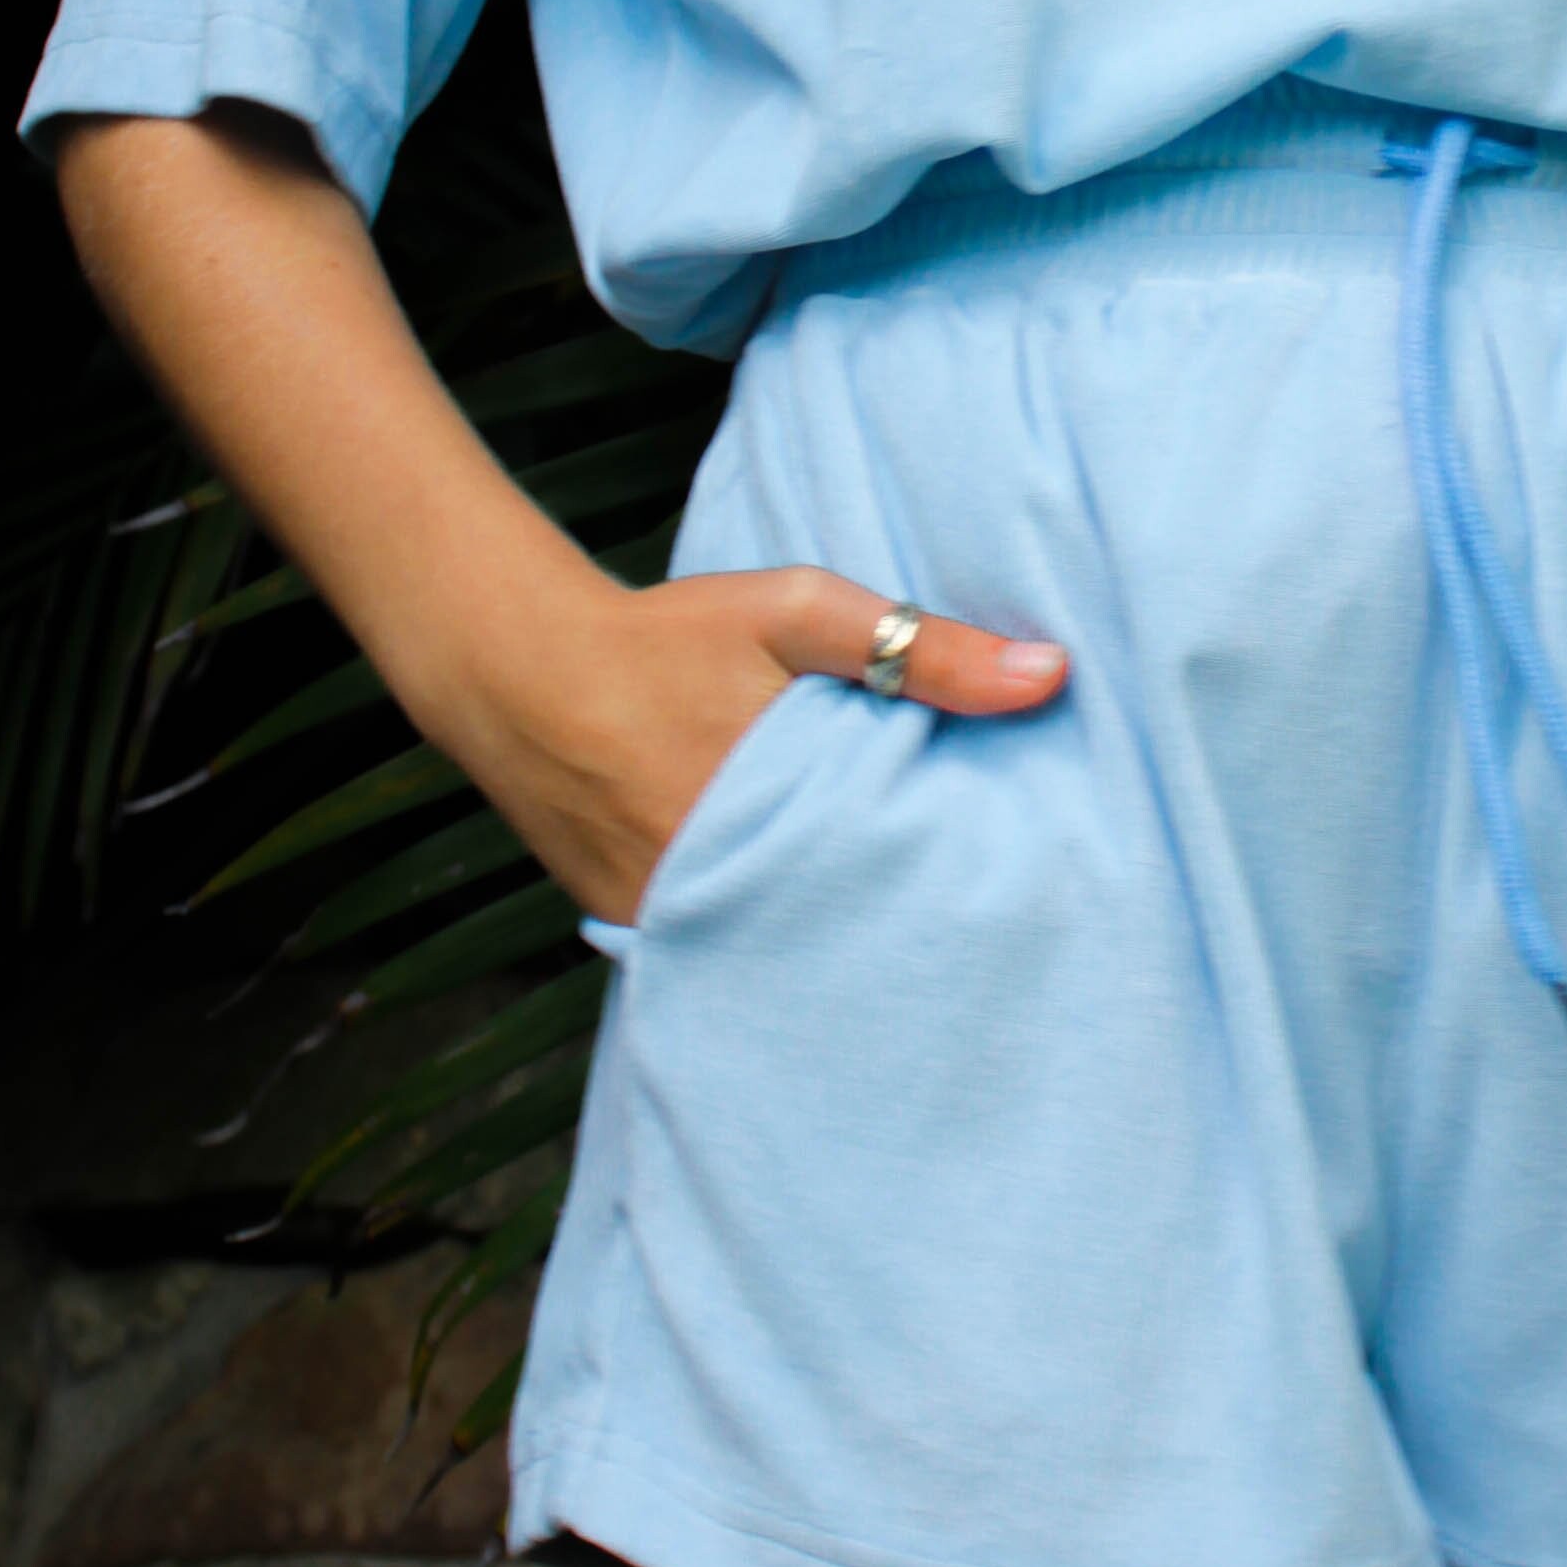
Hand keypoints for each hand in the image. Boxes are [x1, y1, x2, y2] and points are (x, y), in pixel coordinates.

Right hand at [453, 563, 1064, 931]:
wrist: (514, 668)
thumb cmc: (666, 634)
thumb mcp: (797, 613)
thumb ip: (920, 647)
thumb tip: (1052, 677)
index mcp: (769, 816)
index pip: (893, 889)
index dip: (951, 900)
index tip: (1010, 903)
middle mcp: (713, 888)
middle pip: (841, 936)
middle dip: (899, 937)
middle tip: (974, 940)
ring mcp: (668, 921)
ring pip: (779, 953)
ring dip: (831, 943)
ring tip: (899, 948)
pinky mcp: (634, 932)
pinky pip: (720, 952)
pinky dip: (763, 940)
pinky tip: (806, 928)